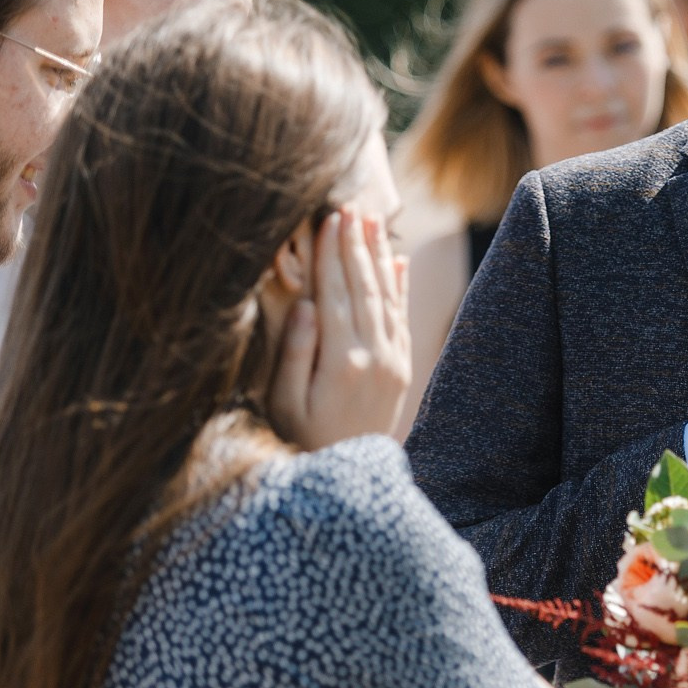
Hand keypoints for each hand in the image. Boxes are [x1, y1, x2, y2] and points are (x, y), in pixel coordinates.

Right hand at [270, 209, 411, 450]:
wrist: (351, 479)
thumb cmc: (303, 440)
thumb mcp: (285, 403)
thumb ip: (293, 353)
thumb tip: (305, 304)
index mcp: (341, 361)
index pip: (335, 294)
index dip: (333, 254)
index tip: (331, 219)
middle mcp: (373, 355)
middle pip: (364, 287)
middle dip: (357, 245)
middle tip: (351, 207)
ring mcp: (393, 360)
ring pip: (386, 297)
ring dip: (379, 257)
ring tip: (372, 222)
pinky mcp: (402, 367)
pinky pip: (401, 317)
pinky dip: (399, 286)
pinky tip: (397, 261)